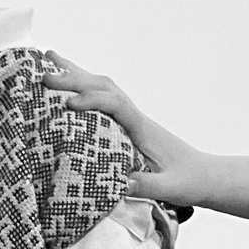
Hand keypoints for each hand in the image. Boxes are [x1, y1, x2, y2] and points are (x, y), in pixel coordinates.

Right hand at [43, 58, 212, 208]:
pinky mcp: (128, 124)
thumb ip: (147, 185)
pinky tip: (67, 87)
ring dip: (76, 73)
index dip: (92, 101)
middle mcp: (136, 117)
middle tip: (43, 77)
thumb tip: (121, 183)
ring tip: (48, 60)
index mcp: (144, 129)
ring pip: (103, 87)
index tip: (68, 105)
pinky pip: (103, 99)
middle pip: (104, 87)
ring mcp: (132, 118)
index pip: (117, 105)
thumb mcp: (170, 188)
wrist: (205, 175)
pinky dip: (83, 87)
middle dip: (74, 79)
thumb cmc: (189, 181)